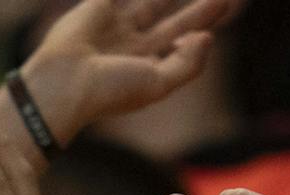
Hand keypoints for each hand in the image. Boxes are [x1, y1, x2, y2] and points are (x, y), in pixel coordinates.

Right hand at [21, 0, 235, 143]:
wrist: (65, 82)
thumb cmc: (111, 91)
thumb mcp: (158, 85)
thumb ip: (188, 64)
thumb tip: (208, 37)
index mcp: (147, 68)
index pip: (182, 43)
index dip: (202, 23)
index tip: (224, 5)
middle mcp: (133, 46)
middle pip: (174, 20)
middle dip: (198, 8)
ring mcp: (115, 25)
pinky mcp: (98, 5)